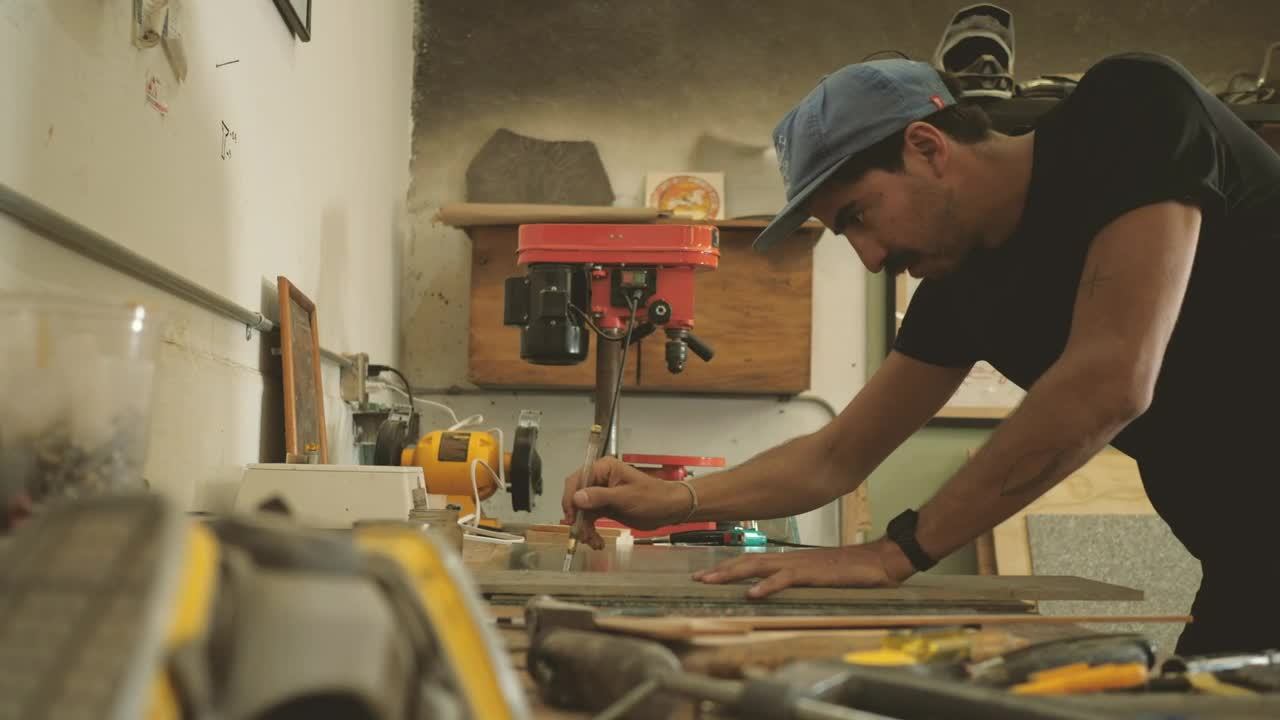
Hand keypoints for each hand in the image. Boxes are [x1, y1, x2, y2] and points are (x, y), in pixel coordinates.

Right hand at [561, 456, 692, 548]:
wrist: (669, 509)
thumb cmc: (653, 497)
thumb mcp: (626, 497)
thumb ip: (600, 497)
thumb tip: (577, 497)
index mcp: (604, 468)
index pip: (577, 480)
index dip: (571, 498)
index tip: (571, 516)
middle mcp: (600, 479)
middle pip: (577, 497)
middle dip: (578, 517)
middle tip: (582, 533)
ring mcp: (601, 494)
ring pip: (582, 511)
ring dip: (584, 528)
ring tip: (592, 541)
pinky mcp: (605, 507)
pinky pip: (590, 519)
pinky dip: (591, 531)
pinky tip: (596, 541)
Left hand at [692, 539, 914, 598]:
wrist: (880, 560)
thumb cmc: (852, 571)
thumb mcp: (820, 577)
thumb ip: (800, 580)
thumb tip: (781, 590)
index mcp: (791, 560)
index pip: (753, 561)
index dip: (729, 567)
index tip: (707, 575)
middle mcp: (790, 559)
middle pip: (748, 561)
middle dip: (721, 570)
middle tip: (697, 579)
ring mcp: (801, 565)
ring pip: (759, 566)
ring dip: (733, 574)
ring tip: (711, 582)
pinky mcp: (813, 574)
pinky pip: (785, 579)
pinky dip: (767, 585)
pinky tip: (752, 593)